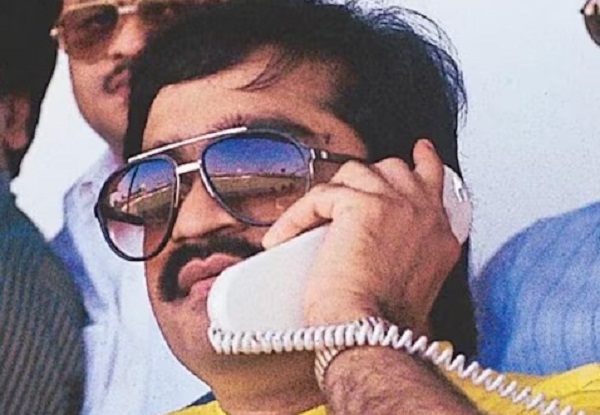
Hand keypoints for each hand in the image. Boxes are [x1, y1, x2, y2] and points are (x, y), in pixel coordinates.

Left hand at [262, 139, 460, 333]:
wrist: (369, 335)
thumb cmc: (384, 325)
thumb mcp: (414, 285)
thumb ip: (408, 254)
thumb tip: (376, 245)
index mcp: (439, 235)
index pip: (434, 183)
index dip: (424, 164)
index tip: (421, 153)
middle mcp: (424, 214)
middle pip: (395, 168)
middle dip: (369, 175)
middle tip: (346, 189)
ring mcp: (396, 205)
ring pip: (355, 174)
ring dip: (329, 197)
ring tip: (308, 225)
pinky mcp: (361, 205)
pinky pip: (320, 196)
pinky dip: (297, 216)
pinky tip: (284, 237)